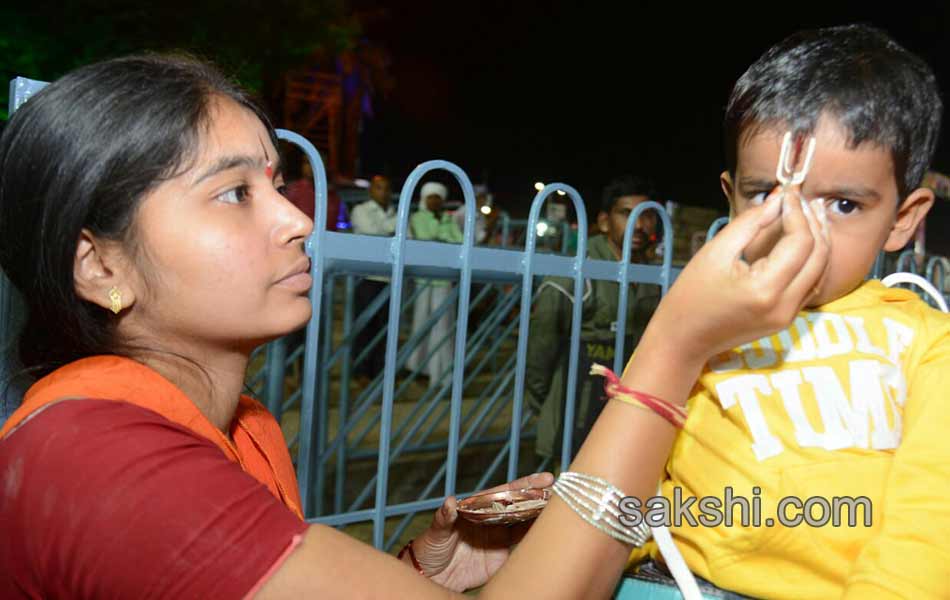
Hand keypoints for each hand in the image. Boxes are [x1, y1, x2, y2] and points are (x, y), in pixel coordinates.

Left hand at [410, 472, 554, 591]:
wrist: (432, 576)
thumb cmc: (429, 548)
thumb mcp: (436, 531)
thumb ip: (444, 517)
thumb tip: (450, 501)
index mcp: (479, 507)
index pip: (507, 492)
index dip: (526, 485)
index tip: (545, 478)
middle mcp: (493, 519)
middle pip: (522, 505)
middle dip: (542, 497)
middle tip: (564, 492)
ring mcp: (500, 537)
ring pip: (527, 523)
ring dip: (544, 515)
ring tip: (565, 509)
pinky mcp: (502, 556)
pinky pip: (524, 546)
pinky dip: (538, 538)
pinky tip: (553, 533)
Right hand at [642, 185, 829, 368]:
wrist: (685, 338)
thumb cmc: (691, 294)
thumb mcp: (716, 251)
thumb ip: (750, 223)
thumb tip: (777, 199)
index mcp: (765, 289)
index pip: (800, 242)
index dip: (797, 212)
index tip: (787, 193)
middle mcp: (784, 305)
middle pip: (818, 256)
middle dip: (814, 223)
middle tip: (803, 199)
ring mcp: (788, 316)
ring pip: (821, 271)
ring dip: (819, 240)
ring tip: (810, 214)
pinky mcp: (787, 319)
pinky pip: (811, 284)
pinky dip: (812, 260)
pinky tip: (805, 241)